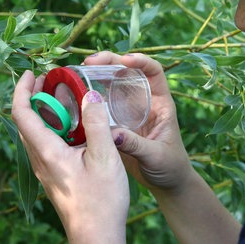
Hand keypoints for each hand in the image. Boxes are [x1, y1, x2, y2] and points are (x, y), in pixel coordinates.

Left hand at [11, 71, 128, 242]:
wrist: (96, 236)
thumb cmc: (101, 201)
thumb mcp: (105, 158)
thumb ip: (97, 123)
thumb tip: (91, 95)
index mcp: (47, 152)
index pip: (22, 113)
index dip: (23, 89)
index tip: (33, 72)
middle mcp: (40, 160)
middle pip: (25, 121)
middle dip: (34, 96)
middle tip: (49, 79)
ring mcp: (45, 170)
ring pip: (35, 133)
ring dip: (44, 111)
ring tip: (62, 96)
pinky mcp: (54, 176)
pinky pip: (46, 144)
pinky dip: (54, 126)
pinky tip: (74, 125)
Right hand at [85, 53, 241, 243]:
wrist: (167, 184)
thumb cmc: (170, 167)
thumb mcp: (156, 156)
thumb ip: (136, 146)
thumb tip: (113, 135)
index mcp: (160, 103)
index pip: (154, 72)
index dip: (141, 61)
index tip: (125, 60)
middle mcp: (143, 101)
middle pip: (127, 72)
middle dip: (109, 62)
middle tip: (88, 61)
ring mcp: (128, 110)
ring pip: (111, 85)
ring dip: (95, 75)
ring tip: (77, 71)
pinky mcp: (116, 122)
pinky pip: (101, 104)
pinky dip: (89, 97)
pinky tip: (74, 96)